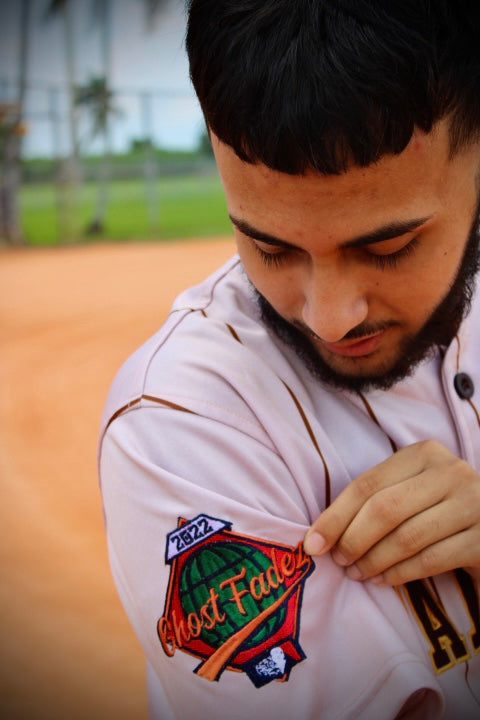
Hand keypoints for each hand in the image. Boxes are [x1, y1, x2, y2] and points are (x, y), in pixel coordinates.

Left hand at [304, 440, 479, 584]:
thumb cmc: (437, 507)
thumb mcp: (408, 490)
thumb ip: (373, 500)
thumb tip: (319, 533)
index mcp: (424, 453)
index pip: (368, 484)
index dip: (335, 515)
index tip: (313, 543)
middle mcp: (451, 472)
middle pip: (385, 509)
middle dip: (353, 539)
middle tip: (338, 561)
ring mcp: (473, 504)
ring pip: (406, 537)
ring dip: (373, 561)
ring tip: (357, 573)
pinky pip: (430, 560)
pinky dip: (400, 574)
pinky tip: (383, 580)